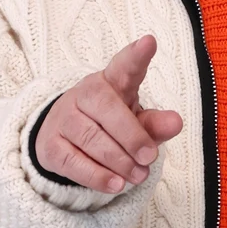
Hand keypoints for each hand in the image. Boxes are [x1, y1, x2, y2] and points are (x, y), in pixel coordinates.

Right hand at [35, 35, 183, 192]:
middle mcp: (84, 94)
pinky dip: (98, 176)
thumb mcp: (135, 120)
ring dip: (119, 162)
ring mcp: (64, 119)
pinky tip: (116, 185)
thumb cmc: (109, 124)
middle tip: (150, 157)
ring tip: (139, 175)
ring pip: (92, 140)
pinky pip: (75, 163)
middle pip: (108, 111)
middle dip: (132, 137)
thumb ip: (155, 123)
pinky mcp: (50, 146)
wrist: (63, 139)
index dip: (136, 56)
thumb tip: (176, 123)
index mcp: (110, 82)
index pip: (124, 66)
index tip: (149, 43)